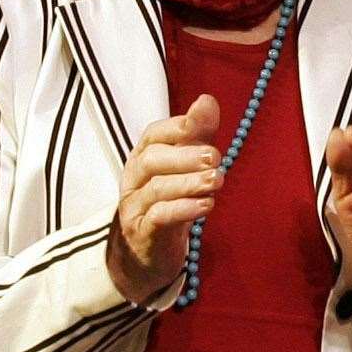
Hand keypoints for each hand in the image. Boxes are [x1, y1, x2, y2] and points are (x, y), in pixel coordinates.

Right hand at [106, 95, 220, 303]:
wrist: (148, 250)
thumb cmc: (170, 199)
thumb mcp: (185, 165)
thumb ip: (197, 134)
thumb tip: (207, 100)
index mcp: (143, 156)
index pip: (153, 134)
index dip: (175, 127)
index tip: (198, 124)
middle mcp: (134, 178)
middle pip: (151, 159)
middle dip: (184, 156)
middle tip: (215, 158)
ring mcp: (135, 206)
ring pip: (156, 189)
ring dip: (189, 183)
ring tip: (217, 181)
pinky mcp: (142, 232)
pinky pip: (158, 217)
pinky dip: (183, 209)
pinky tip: (206, 205)